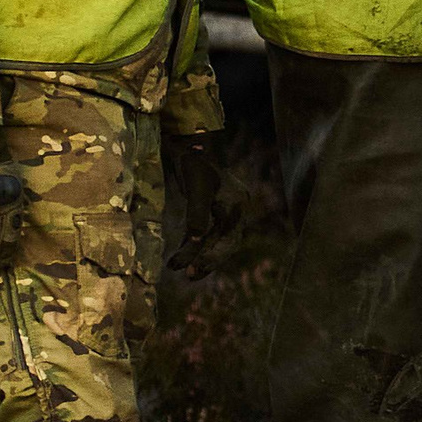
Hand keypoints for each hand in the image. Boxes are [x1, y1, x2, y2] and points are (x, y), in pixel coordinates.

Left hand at [165, 133, 239, 277]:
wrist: (191, 146)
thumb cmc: (194, 164)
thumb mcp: (196, 186)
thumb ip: (197, 213)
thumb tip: (196, 239)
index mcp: (235, 203)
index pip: (225, 237)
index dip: (208, 255)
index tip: (188, 268)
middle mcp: (236, 209)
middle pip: (227, 242)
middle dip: (209, 260)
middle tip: (189, 275)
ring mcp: (228, 210)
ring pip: (220, 240)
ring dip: (203, 256)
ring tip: (184, 271)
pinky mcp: (218, 210)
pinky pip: (212, 233)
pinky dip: (200, 245)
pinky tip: (185, 254)